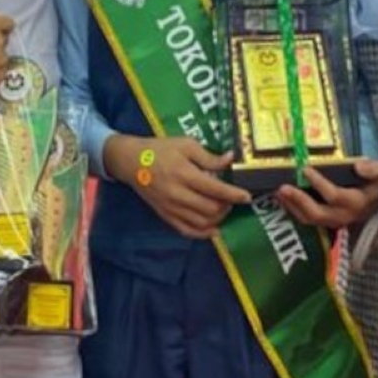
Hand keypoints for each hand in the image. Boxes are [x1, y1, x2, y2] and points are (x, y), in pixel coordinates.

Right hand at [104, 135, 250, 238]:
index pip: (215, 189)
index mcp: (184, 174)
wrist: (131, 161)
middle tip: (232, 199)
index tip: (246, 197)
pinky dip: (203, 233)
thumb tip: (230, 159)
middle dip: (227, 206)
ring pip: (201, 223)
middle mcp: (178, 194)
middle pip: (210, 209)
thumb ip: (208, 156)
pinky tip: (213, 228)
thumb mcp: (185, 144)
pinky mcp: (165, 215)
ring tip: (223, 208)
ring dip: (217, 219)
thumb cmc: (160, 149)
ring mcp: (171, 208)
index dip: (233, 194)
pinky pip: (187, 231)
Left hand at [275, 159, 377, 228]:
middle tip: (283, 187)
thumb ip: (374, 169)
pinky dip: (293, 210)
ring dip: (292, 206)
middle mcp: (343, 215)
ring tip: (279, 192)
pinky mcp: (326, 222)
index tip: (305, 169)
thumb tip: (358, 166)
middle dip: (298, 200)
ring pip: (309, 219)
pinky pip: (307, 220)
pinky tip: (283, 199)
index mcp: (356, 202)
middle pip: (317, 213)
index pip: (334, 196)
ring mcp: (334, 221)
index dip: (319, 184)